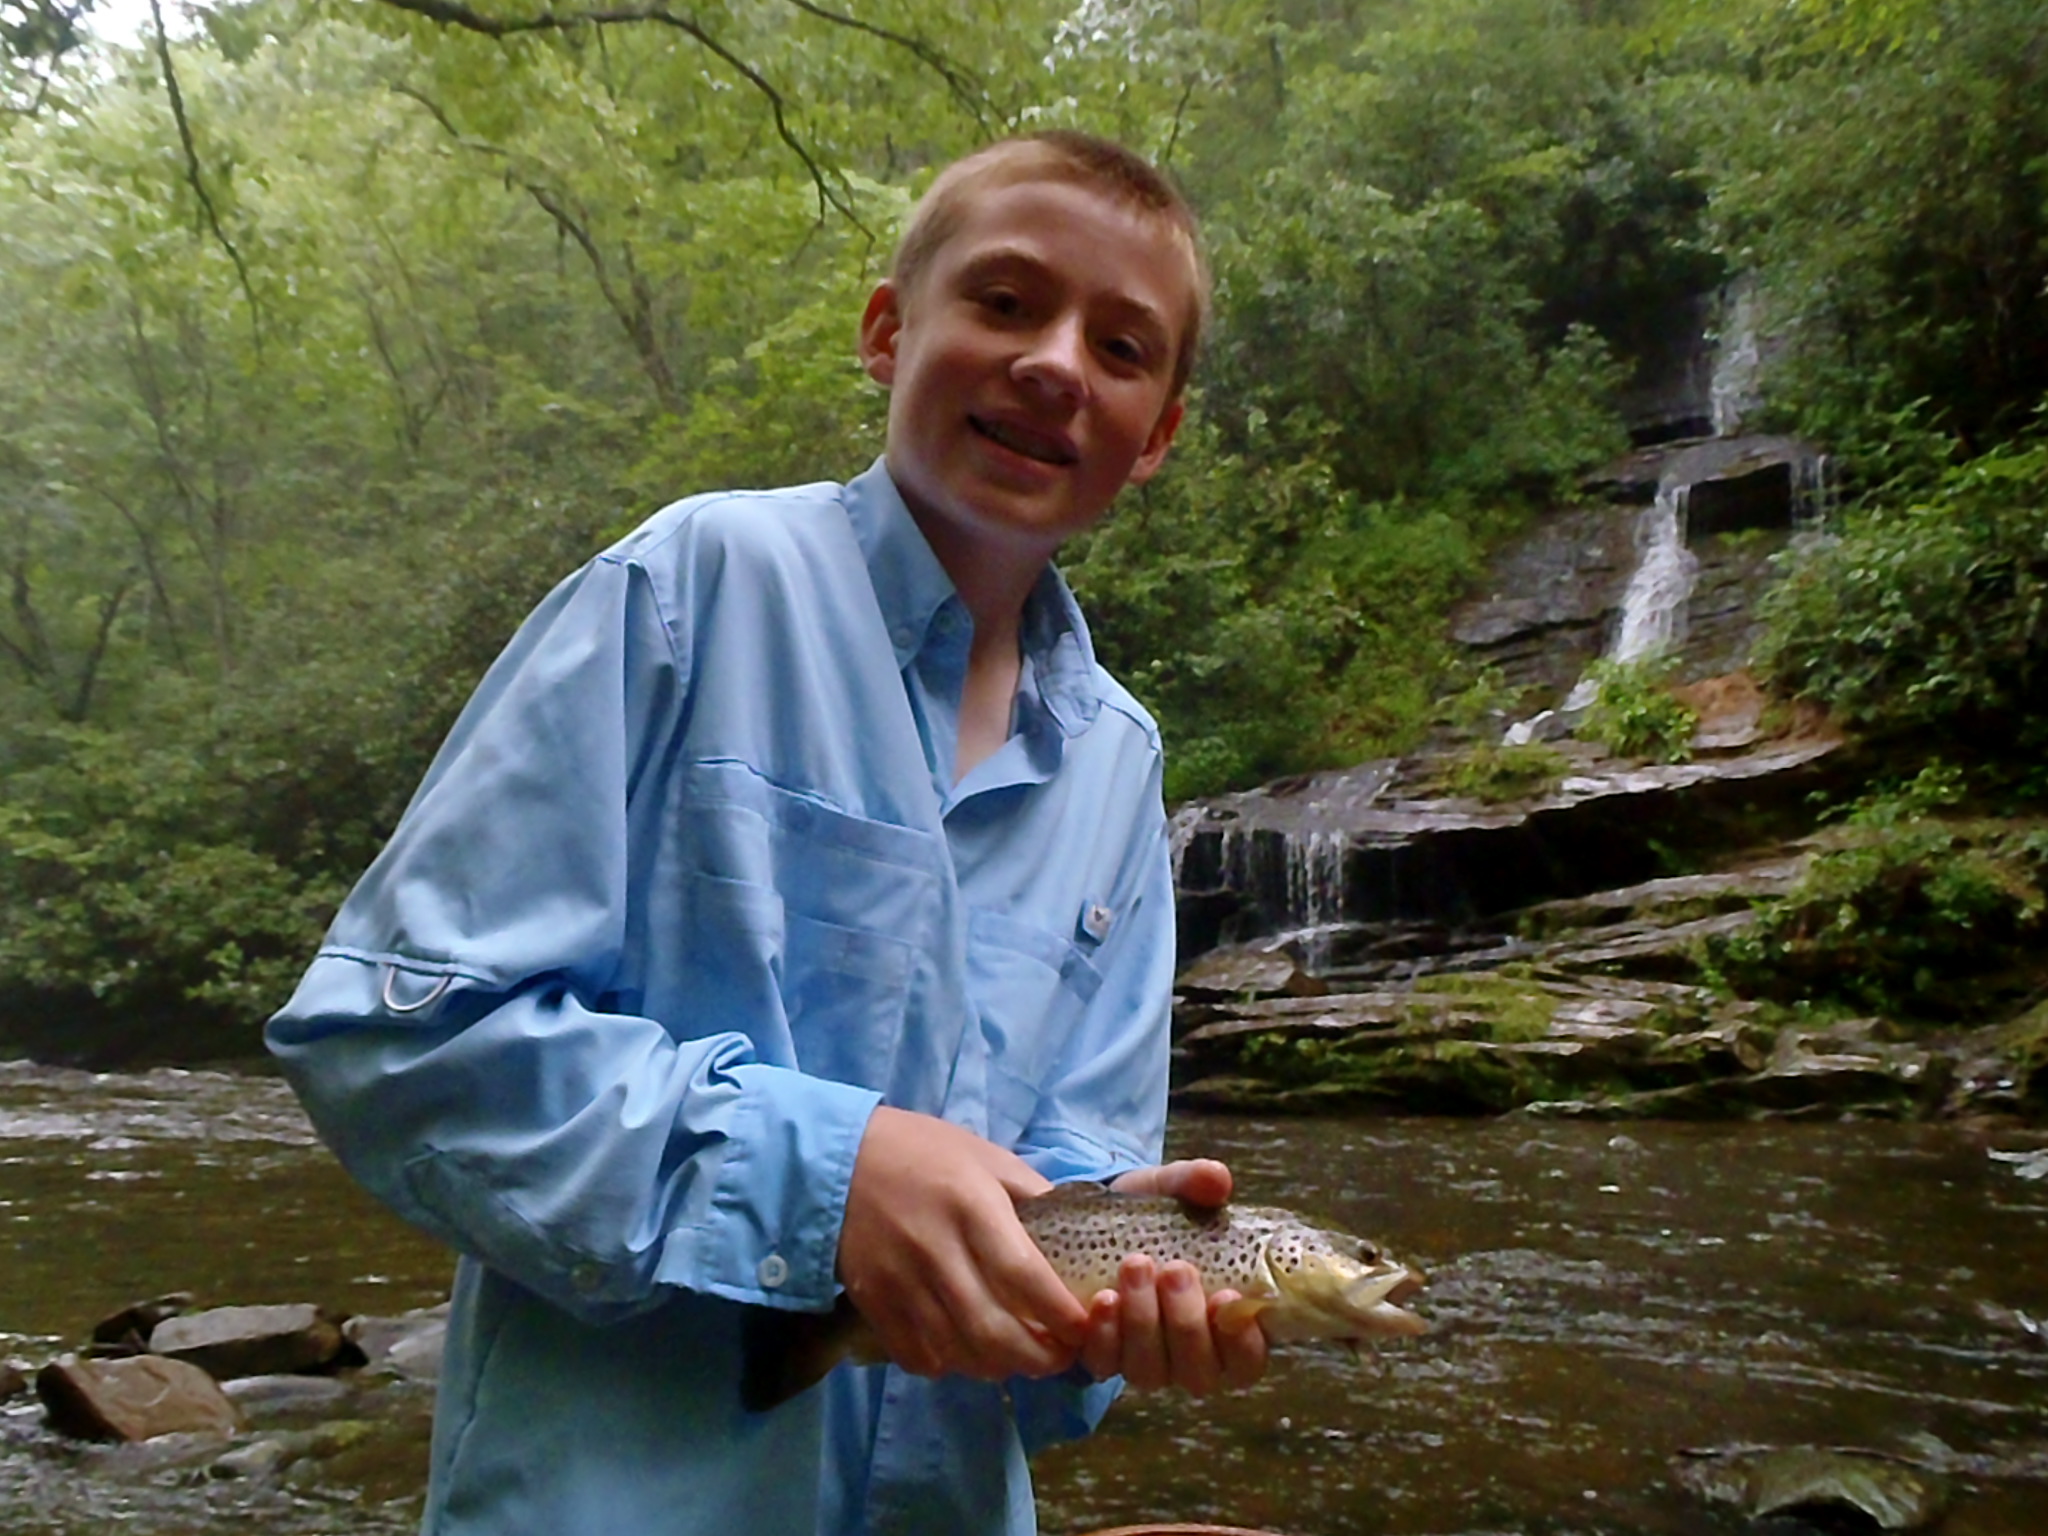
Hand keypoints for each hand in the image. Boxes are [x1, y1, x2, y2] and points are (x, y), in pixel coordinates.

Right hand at [838, 1106, 1087, 1381]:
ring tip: (1017, 1358)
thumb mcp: (985, 1156)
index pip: (1024, 1277)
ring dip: (997, 1367)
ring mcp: (900, 1281)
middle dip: (1037, 1357)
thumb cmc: (920, 1151)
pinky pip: (915, 1354)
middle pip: (993, 1330)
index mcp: (973, 1207)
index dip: (1060, 1314)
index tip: (1083, 1328)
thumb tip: (1073, 1232)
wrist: (834, 1157)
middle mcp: (937, 1250)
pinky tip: (963, 1352)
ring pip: (957, 1351)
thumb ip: (1030, 1194)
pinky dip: (947, 1365)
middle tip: (1058, 1358)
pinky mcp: (872, 1301)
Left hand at [1077, 1159, 1269, 1393]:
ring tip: (1134, 1266)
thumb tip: (1217, 1178)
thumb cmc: (1148, 1219)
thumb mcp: (1169, 1193)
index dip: (1243, 1342)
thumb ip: (1194, 1183)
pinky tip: (1103, 1299)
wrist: (1086, 1223)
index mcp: (1224, 1325)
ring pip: (1152, 1369)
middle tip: (1176, 1268)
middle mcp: (1190, 1356)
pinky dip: (1105, 1333)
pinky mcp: (1103, 1357)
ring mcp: (1146, 1361)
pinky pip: (1105, 1362)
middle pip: (1199, 1372)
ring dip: (1144, 1320)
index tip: (1228, 1296)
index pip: (1248, 1360)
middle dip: (1187, 1321)